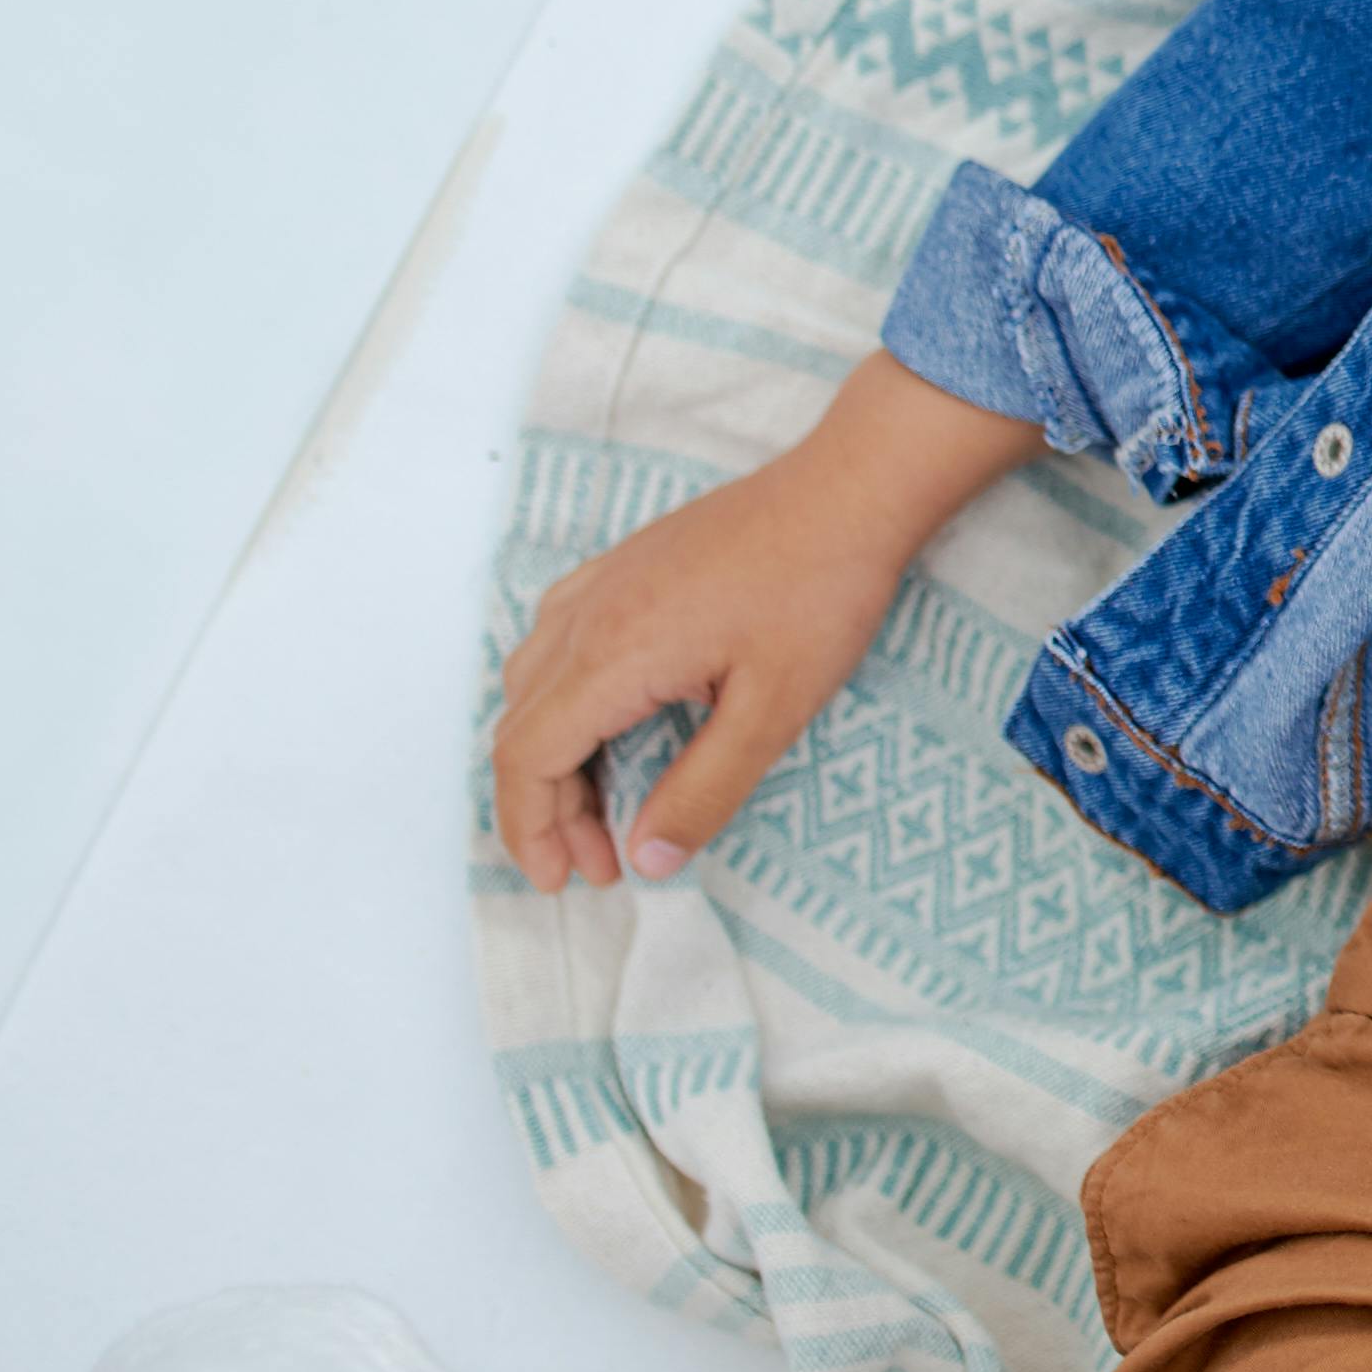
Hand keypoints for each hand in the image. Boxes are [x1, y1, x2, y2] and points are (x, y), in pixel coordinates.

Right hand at [486, 353, 1037, 890]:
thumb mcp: (774, 709)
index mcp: (611, 653)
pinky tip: (612, 730)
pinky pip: (557, 646)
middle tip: (604, 861)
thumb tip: (647, 858)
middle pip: (522, 729)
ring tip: (609, 810)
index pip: (527, 759)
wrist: (849, 490)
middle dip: (549, 809)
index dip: (534, 831)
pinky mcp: (623, 568)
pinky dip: (565, 705)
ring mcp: (599, 584)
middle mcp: (584, 615)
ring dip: (556, 759)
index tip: (571, 881)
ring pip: (533, 689)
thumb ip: (704, 789)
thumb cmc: (820, 592)